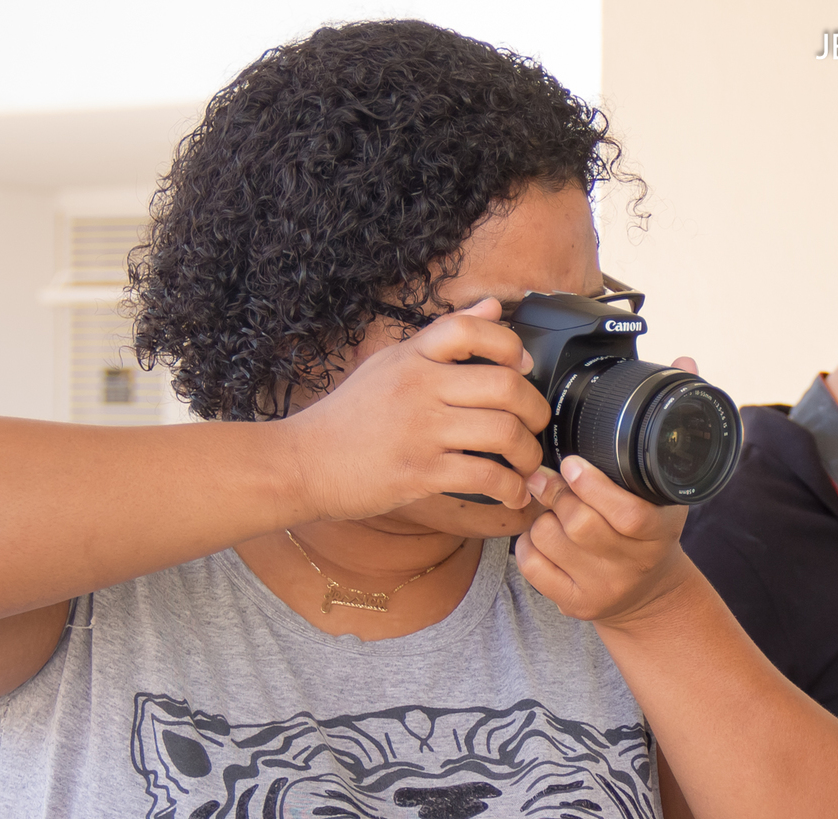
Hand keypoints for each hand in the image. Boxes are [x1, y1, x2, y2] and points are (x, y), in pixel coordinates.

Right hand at [287, 298, 551, 520]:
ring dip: (528, 452)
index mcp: (412, 358)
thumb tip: (493, 305)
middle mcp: (419, 388)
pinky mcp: (419, 472)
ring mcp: (420, 430)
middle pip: (504, 386)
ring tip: (527, 463)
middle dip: (534, 410)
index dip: (510, 346)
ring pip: (502, 432)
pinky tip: (513, 493)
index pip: (472, 330)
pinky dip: (510, 488)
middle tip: (536, 424)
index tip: (523, 368)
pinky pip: (484, 476)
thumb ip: (443, 337)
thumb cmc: (346, 418)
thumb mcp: (389, 364)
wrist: (301, 464)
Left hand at [515, 456, 691, 625]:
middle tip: (553, 481)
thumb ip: (626, 478)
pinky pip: (531, 564)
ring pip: (548, 538)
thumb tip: (566, 460)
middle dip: (558, 493)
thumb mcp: (653, 504)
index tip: (571, 464)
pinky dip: (527, 542)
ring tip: (554, 515)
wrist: (649, 594)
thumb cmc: (644, 536)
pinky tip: (541, 537)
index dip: (592, 485)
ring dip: (542, 517)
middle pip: (579, 523)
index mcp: (659, 534)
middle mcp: (634, 566)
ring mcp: (603, 589)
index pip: (628, 514)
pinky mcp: (575, 604)